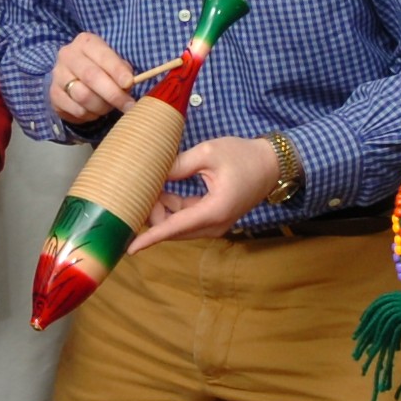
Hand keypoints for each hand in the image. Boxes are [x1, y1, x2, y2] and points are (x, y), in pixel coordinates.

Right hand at [51, 33, 134, 121]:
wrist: (72, 76)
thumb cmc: (99, 68)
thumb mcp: (112, 63)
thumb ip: (122, 71)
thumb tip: (128, 85)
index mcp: (86, 42)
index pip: (103, 55)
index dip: (117, 70)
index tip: (129, 84)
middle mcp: (68, 55)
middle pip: (91, 76)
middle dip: (113, 94)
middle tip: (128, 106)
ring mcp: (58, 75)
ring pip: (83, 96)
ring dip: (102, 106)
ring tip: (109, 108)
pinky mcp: (54, 94)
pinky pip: (76, 109)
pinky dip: (90, 115)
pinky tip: (94, 111)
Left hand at [128, 136, 279, 250]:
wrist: (271, 164)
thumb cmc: (243, 156)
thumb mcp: (208, 152)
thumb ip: (179, 165)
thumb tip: (152, 174)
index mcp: (214, 211)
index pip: (175, 227)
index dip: (150, 237)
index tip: (130, 248)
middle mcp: (214, 225)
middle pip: (172, 229)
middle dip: (154, 212)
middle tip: (145, 187)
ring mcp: (214, 226)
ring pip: (177, 226)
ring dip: (162, 210)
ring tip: (157, 185)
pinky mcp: (213, 221)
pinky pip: (185, 221)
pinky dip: (172, 209)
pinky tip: (165, 191)